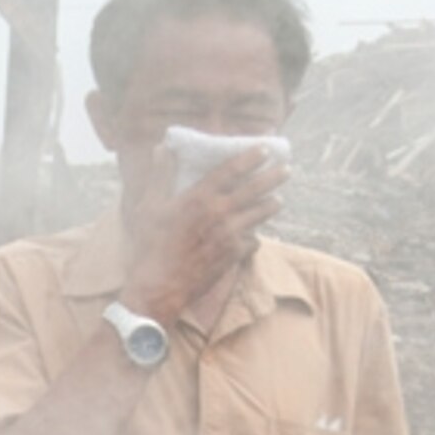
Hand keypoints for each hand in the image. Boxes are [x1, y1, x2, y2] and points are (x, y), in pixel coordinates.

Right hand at [121, 147, 285, 318]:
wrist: (158, 287)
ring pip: (259, 215)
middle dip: (272, 177)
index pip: (231, 170)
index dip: (250, 158)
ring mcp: (229, 235)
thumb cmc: (149, 246)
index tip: (265, 149)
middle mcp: (219, 212)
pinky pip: (252, 242)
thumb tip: (162, 147)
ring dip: (270, 206)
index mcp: (199, 197)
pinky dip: (254, 238)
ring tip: (278, 201)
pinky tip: (255, 237)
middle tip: (286, 170)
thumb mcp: (148, 207)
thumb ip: (159, 175)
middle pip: (254, 190)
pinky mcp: (233, 255)